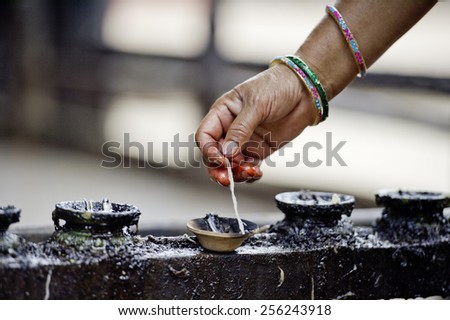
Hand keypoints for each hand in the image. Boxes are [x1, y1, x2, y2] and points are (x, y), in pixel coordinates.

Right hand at [195, 63, 316, 185]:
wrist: (304, 90)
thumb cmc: (276, 86)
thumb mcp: (256, 105)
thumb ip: (241, 129)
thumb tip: (227, 153)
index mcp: (222, 113)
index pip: (205, 136)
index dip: (208, 150)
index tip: (221, 160)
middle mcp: (229, 129)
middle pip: (214, 155)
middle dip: (218, 169)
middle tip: (227, 180)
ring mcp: (244, 141)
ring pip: (230, 165)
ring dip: (236, 173)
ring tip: (250, 173)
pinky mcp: (259, 150)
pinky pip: (248, 167)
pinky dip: (250, 174)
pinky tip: (257, 173)